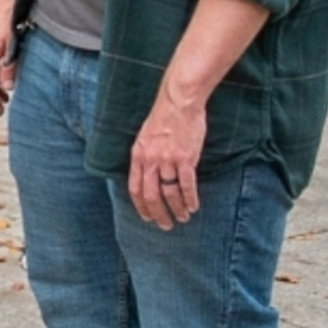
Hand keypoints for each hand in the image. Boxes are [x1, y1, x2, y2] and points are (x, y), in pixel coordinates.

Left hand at [128, 88, 209, 227]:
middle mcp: (150, 161)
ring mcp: (167, 160)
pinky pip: (187, 184)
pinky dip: (190, 198)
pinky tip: (193, 206)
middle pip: (151, 195)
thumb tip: (148, 175)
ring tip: (183, 218)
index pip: (135, 188)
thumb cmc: (163, 118)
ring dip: (176, 209)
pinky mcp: (186, 158)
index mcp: (138, 156)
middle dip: (158, 214)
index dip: (140, 205)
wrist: (179, 102)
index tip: (146, 217)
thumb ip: (145, 157)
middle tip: (165, 225)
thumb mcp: (145, 138)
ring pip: (169, 193)